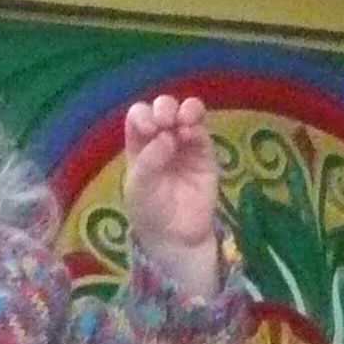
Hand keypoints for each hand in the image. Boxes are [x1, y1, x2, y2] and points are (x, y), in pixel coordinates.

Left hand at [121, 94, 221, 296]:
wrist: (176, 235)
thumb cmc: (150, 210)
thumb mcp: (139, 188)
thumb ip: (148, 161)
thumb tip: (166, 136)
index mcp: (139, 143)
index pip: (138, 116)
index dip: (143, 115)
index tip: (149, 128)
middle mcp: (162, 137)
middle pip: (163, 107)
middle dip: (164, 108)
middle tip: (165, 122)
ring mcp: (185, 143)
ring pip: (187, 113)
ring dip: (186, 110)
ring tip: (182, 122)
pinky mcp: (205, 153)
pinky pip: (203, 133)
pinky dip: (198, 127)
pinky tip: (191, 135)